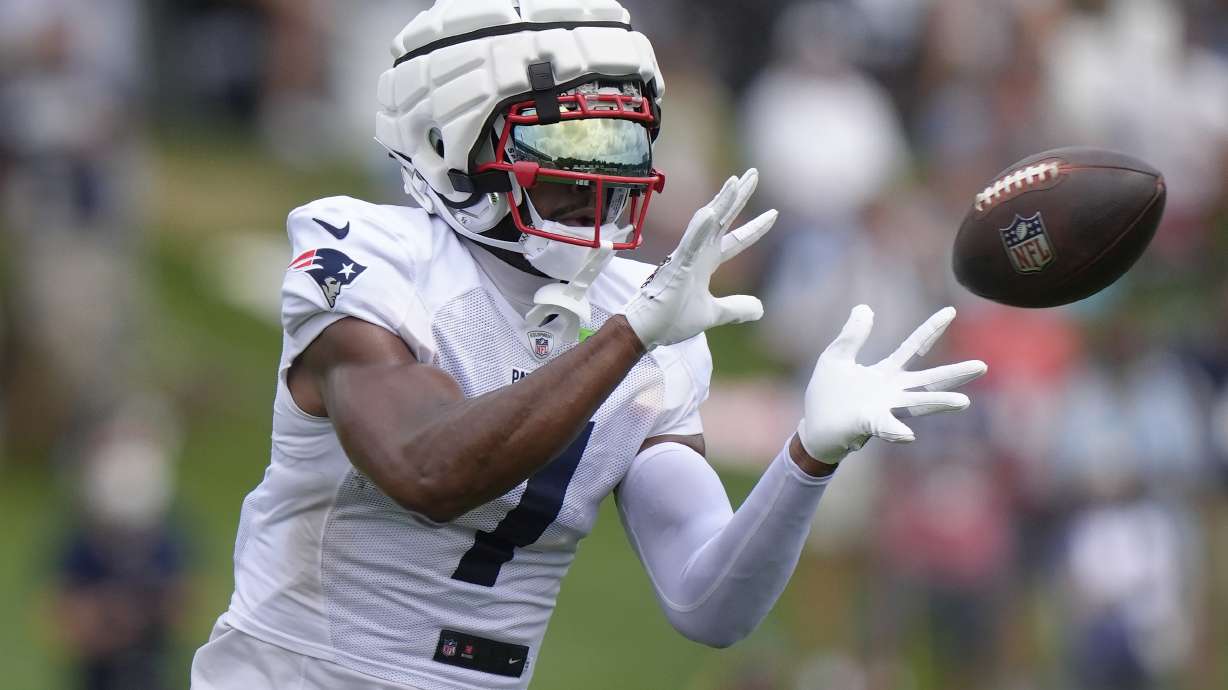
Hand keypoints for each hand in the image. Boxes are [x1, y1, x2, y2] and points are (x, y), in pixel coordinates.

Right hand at [624, 169, 776, 350]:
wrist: (646, 331)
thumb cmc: (671, 319)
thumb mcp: (713, 313)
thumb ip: (736, 308)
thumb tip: (760, 308)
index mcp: (707, 262)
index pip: (737, 241)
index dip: (756, 228)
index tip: (774, 214)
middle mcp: (698, 253)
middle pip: (723, 219)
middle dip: (738, 196)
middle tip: (754, 173)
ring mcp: (686, 256)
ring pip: (706, 223)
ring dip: (721, 202)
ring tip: (735, 182)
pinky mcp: (676, 265)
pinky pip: (690, 243)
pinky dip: (700, 228)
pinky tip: (711, 212)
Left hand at [797, 305, 987, 463]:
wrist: (813, 426)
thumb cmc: (827, 394)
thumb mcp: (836, 356)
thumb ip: (852, 335)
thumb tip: (865, 308)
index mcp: (886, 372)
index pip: (914, 347)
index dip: (931, 329)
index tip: (950, 310)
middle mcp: (892, 391)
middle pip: (929, 380)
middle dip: (954, 374)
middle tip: (982, 366)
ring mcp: (884, 408)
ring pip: (917, 404)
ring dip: (938, 403)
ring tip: (963, 402)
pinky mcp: (868, 424)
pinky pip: (885, 427)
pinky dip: (896, 430)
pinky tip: (909, 434)